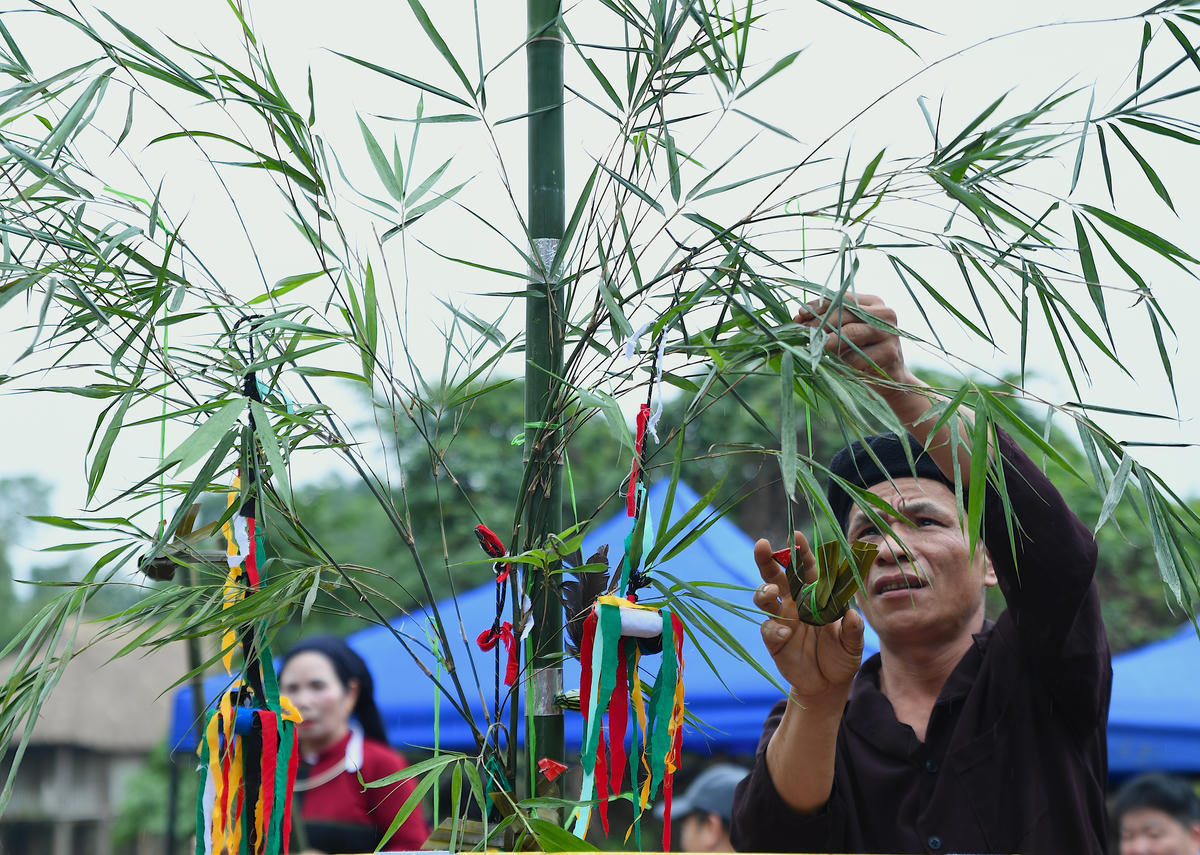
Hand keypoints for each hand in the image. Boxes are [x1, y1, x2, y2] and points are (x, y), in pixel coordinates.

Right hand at [754, 532, 863, 705]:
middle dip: (767, 560)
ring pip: (765, 597)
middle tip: (761, 545)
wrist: (828, 683)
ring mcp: (782, 619)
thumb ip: (852, 630)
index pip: (807, 568)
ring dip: (764, 591)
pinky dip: (775, 629)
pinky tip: (786, 634)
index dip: (801, 552)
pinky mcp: (773, 638)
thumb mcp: (853, 645)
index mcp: (816, 595)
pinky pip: (768, 628)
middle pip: (777, 575)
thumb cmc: (842, 655)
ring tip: (770, 592)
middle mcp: (795, 602)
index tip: (796, 536)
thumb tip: (853, 615)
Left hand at [794, 293, 916, 393]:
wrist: (887, 379)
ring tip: (816, 350)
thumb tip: (797, 317)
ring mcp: (890, 332)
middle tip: (803, 335)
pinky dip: (843, 363)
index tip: (799, 314)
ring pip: (851, 333)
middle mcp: (885, 313)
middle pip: (845, 313)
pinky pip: (857, 357)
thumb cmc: (860, 353)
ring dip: (829, 343)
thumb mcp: (843, 335)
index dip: (819, 305)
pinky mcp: (890, 352)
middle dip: (820, 324)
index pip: (842, 298)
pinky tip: (837, 368)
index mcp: (873, 303)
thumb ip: (826, 323)